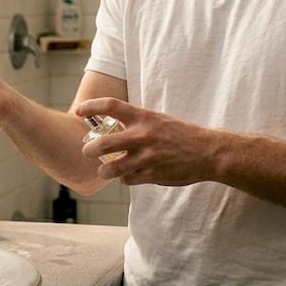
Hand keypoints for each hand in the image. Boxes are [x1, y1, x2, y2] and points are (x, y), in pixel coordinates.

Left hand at [74, 98, 217, 186]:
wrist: (207, 153)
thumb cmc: (181, 134)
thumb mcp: (158, 120)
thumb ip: (136, 122)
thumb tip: (113, 125)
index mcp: (144, 117)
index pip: (110, 105)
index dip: (91, 106)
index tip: (78, 111)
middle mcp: (143, 135)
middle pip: (103, 143)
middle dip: (89, 150)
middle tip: (86, 152)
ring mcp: (147, 157)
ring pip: (112, 169)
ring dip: (104, 171)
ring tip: (103, 171)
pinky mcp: (153, 175)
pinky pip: (128, 180)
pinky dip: (125, 179)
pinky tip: (128, 176)